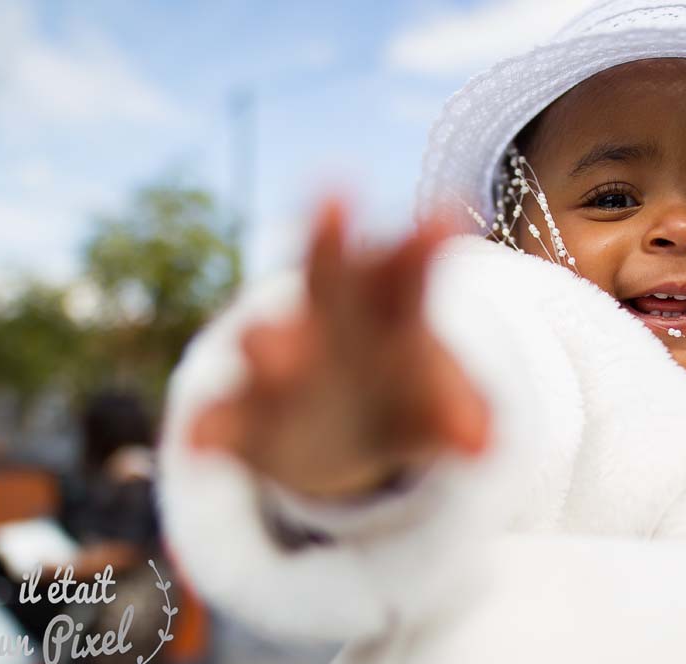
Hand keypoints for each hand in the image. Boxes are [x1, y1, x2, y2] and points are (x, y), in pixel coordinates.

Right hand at [189, 198, 489, 500]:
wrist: (333, 432)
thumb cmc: (395, 393)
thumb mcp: (431, 402)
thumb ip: (455, 412)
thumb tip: (484, 442)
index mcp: (384, 309)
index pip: (406, 271)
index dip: (422, 246)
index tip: (443, 216)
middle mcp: (325, 322)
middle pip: (329, 278)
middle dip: (331, 243)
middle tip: (335, 196)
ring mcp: (278, 364)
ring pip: (269, 345)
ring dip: (270, 342)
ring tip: (269, 348)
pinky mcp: (245, 418)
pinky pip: (225, 418)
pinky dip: (212, 428)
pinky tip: (201, 444)